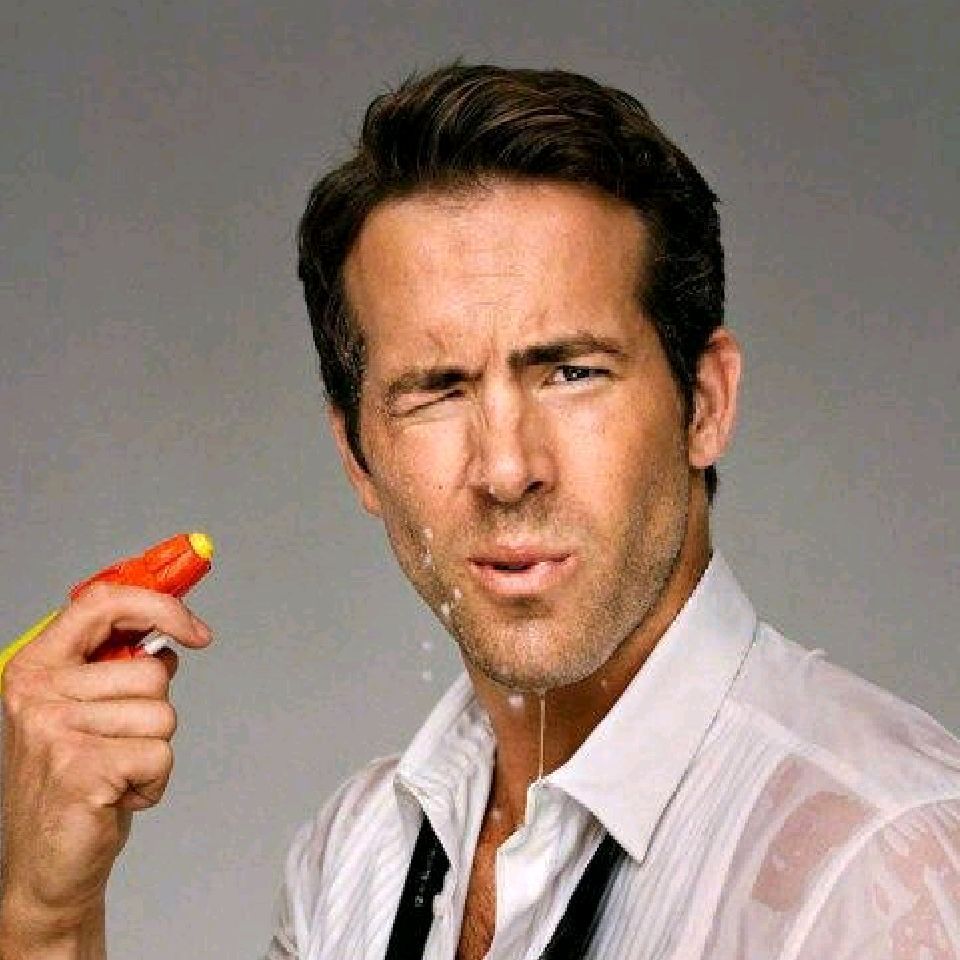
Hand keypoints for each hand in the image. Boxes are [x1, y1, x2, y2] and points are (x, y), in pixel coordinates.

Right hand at [0, 584, 211, 954]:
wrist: (46, 865)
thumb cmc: (74, 783)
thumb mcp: (87, 710)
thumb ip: (118, 667)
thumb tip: (170, 637)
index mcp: (37, 665)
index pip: (102, 601)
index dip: (159, 605)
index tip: (194, 631)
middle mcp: (38, 692)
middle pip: (152, 671)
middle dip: (154, 711)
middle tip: (118, 743)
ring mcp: (55, 730)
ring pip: (163, 713)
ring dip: (153, 748)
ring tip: (115, 771)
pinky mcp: (80, 769)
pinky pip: (161, 753)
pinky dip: (154, 780)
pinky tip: (119, 795)